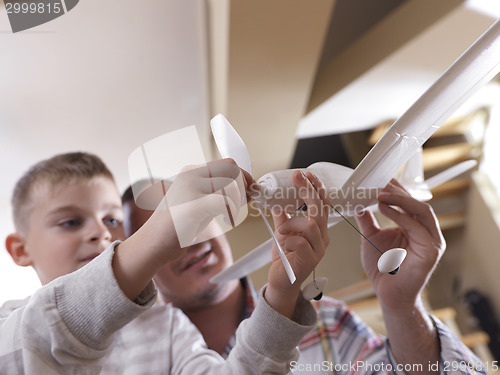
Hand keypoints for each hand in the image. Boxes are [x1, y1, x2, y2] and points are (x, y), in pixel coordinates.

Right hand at [166, 159, 255, 246]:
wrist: (152, 243)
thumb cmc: (176, 226)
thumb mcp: (198, 202)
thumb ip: (219, 193)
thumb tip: (247, 189)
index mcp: (191, 172)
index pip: (228, 163)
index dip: (244, 176)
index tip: (250, 190)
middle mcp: (190, 176)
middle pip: (232, 169)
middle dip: (244, 187)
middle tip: (243, 203)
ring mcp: (190, 189)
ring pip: (231, 184)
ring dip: (238, 202)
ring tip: (230, 214)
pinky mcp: (191, 206)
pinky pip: (224, 202)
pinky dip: (231, 212)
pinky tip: (226, 220)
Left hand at [265, 171, 329, 317]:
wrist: (281, 282)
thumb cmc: (285, 258)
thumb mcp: (283, 232)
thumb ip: (282, 216)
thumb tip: (276, 199)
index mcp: (318, 230)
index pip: (323, 204)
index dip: (316, 188)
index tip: (307, 174)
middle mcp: (322, 238)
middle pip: (320, 210)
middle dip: (309, 191)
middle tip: (298, 177)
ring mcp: (318, 250)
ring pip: (311, 225)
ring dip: (292, 223)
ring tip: (281, 230)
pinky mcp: (309, 261)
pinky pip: (301, 242)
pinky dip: (290, 239)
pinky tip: (283, 242)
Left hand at [355, 179, 444, 311]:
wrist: (388, 295)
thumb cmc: (382, 269)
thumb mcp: (370, 238)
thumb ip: (367, 220)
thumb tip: (357, 202)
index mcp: (416, 227)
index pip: (409, 202)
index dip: (396, 189)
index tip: (378, 178)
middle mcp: (427, 232)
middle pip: (417, 202)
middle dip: (398, 191)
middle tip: (379, 182)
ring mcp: (432, 241)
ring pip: (421, 210)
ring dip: (400, 199)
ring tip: (380, 193)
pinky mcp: (431, 251)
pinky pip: (416, 227)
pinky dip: (400, 215)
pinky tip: (383, 207)